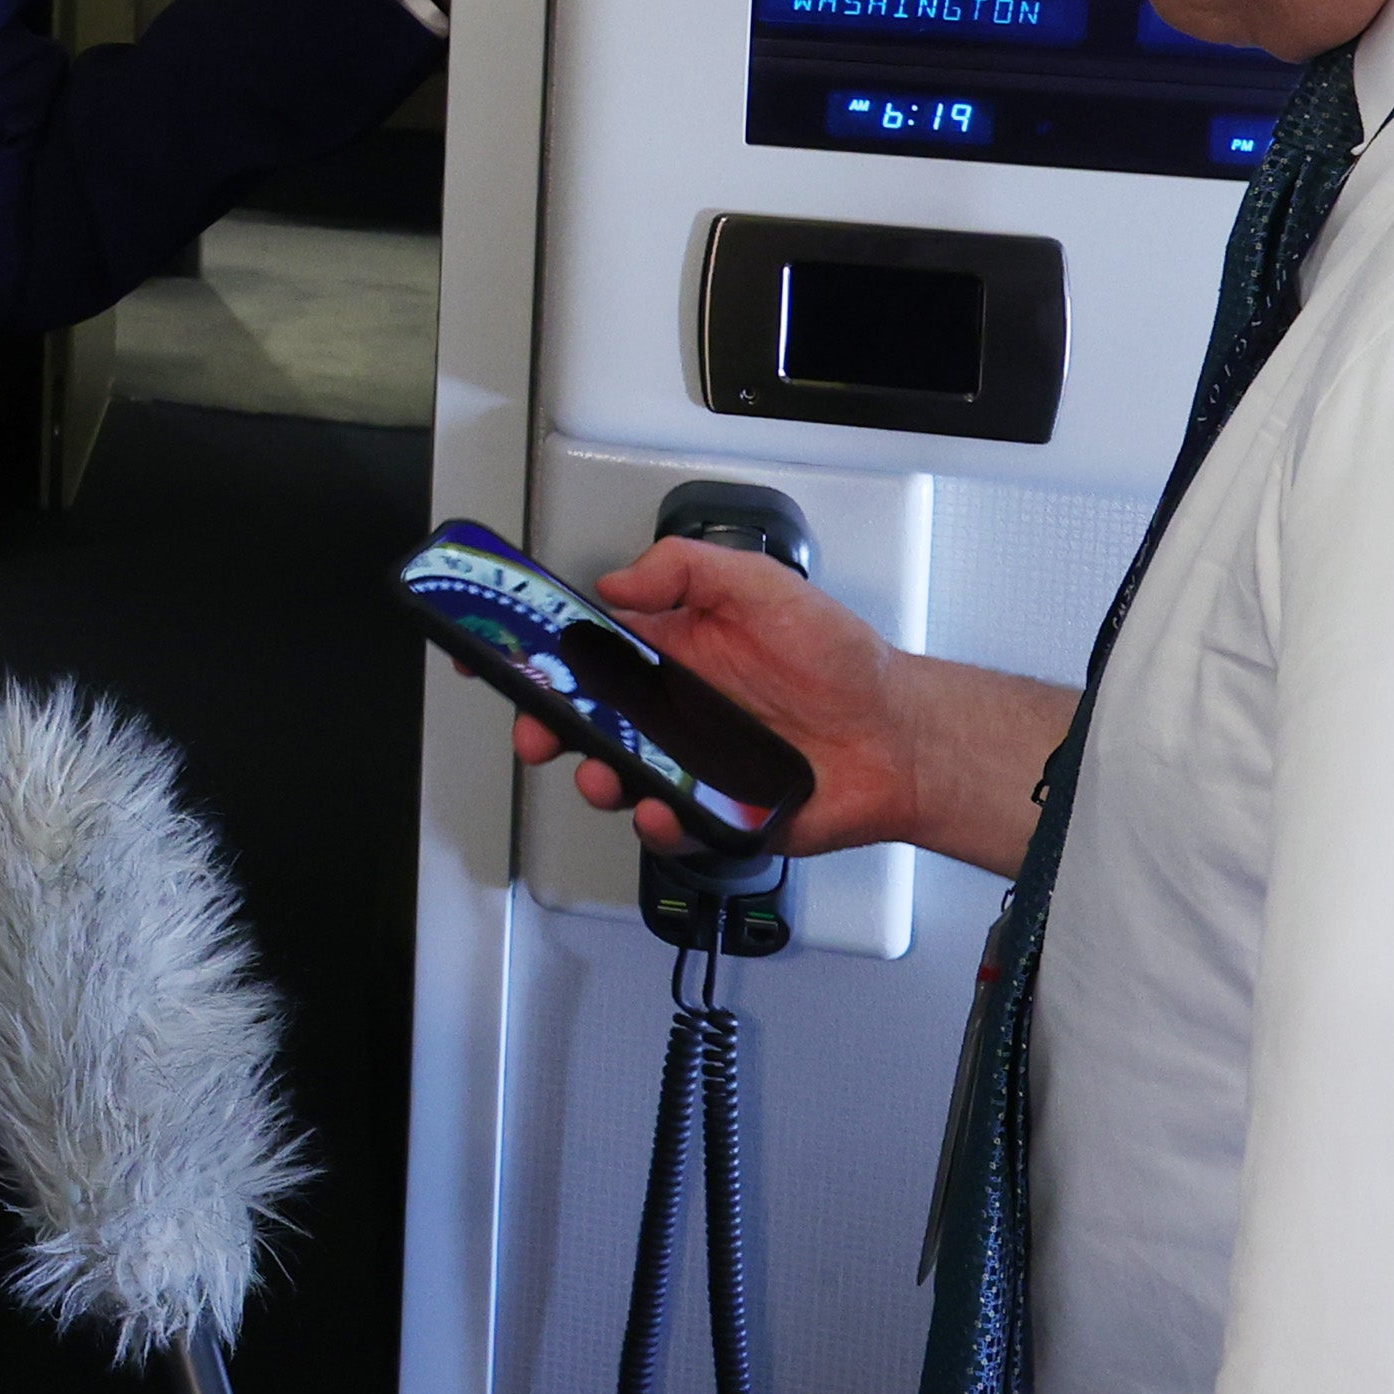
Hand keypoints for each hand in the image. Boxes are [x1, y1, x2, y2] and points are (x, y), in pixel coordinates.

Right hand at [504, 537, 1067, 876]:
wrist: (898, 736)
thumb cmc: (841, 663)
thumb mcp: (763, 587)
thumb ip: (687, 569)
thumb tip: (616, 582)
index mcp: (667, 653)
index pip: (581, 648)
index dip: (533, 648)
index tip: (495, 648)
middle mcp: (666, 711)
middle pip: (578, 719)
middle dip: (541, 725)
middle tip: (538, 727)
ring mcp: (684, 764)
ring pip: (610, 776)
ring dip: (593, 777)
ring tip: (604, 773)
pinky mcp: (711, 811)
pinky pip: (664, 824)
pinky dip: (656, 822)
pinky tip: (665, 806)